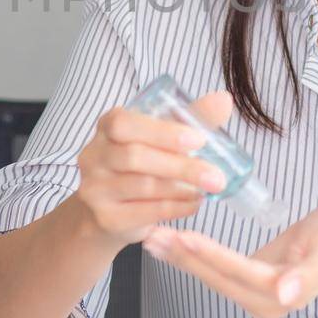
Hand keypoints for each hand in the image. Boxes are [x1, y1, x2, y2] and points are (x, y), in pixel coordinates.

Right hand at [70, 91, 235, 245]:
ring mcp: (95, 188)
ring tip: (207, 188)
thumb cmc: (138, 165)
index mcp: (107, 126)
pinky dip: (176, 208)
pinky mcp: (107, 217)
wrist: (103, 210)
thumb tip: (223, 100)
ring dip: (182, 188)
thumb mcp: (159, 137)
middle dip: (182, 167)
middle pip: (135, 157)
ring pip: (144, 187)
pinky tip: (193, 203)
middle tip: (217, 177)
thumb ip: (188, 119)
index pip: (124, 123)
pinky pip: (146, 212)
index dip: (161, 131)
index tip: (198, 139)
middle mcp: (94, 155)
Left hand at [142, 205, 317, 317]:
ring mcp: (254, 299)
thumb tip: (286, 297)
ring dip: (181, 258)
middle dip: (185, 257)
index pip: (240, 272)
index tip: (184, 236)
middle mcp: (266, 303)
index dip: (211, 256)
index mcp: (285, 293)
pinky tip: (169, 244)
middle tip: (154, 235)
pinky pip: (214, 273)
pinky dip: (190, 258)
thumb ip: (308, 274)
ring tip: (153, 238)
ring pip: (211, 278)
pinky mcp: (245, 288)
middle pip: (219, 279)